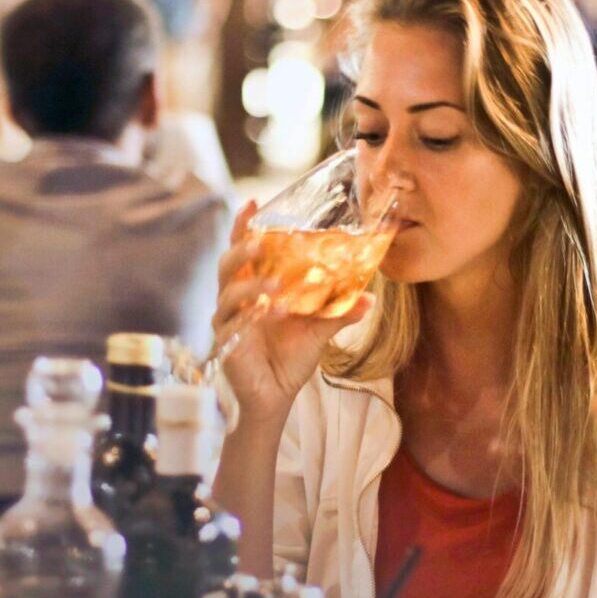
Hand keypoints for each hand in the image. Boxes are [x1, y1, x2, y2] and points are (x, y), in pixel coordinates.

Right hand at [214, 202, 372, 415]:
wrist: (275, 394)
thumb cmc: (291, 356)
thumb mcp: (320, 330)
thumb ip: (340, 312)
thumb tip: (370, 298)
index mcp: (255, 286)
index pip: (245, 250)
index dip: (245, 226)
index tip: (254, 203)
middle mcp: (236, 298)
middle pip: (228, 263)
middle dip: (241, 248)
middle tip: (261, 241)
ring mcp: (227, 320)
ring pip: (228, 293)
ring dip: (250, 286)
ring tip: (274, 287)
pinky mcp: (226, 343)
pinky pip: (232, 325)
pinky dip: (249, 318)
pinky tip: (269, 314)